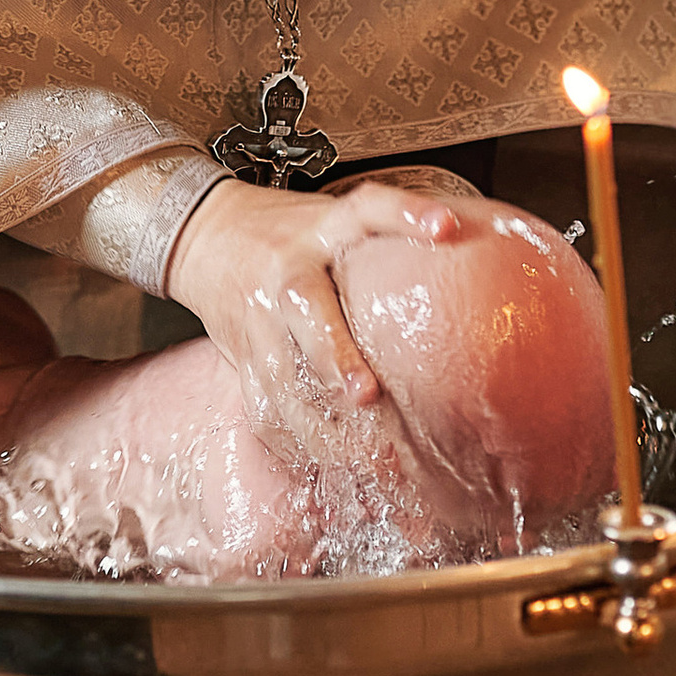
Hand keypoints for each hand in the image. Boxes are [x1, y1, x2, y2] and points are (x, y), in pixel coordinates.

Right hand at [164, 175, 467, 470]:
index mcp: (320, 230)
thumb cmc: (286, 234)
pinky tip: (326, 467)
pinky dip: (294, 442)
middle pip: (307, 311)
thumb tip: (474, 246)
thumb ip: (384, 238)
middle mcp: (287, 273)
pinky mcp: (242, 356)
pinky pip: (264, 407)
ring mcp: (259, 318)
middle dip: (335, 356)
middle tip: (367, 397)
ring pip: (282, 376)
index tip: (447, 228)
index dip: (406, 215)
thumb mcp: (329, 219)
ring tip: (365, 460)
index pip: (366, 208)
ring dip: (320, 423)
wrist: (202, 237)